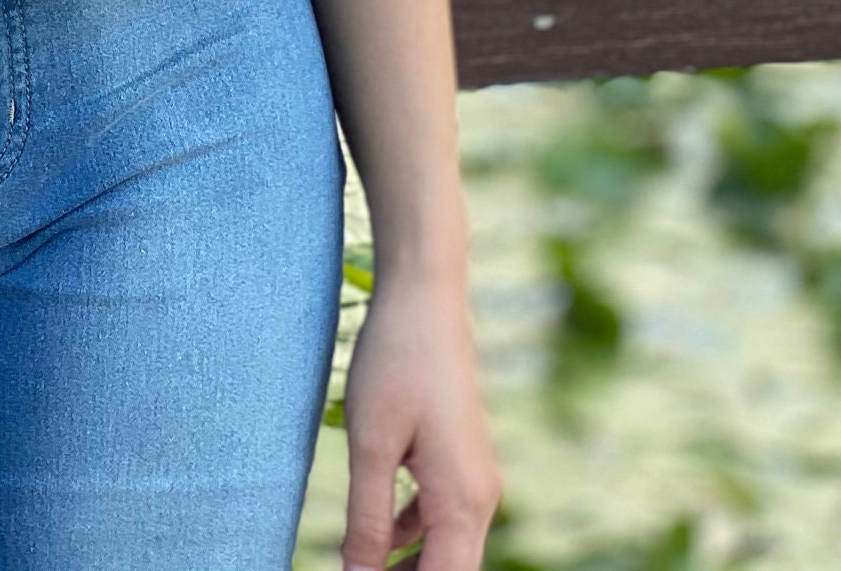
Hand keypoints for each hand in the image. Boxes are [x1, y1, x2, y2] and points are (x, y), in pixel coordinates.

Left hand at [341, 270, 500, 570]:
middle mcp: (480, 497)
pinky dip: (410, 535)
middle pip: (449, 570)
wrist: (425, 297)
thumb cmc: (396, 363)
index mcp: (464, 502)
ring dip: (407, 566)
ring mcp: (473, 478)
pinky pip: (439, 517)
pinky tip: (377, 536)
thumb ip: (367, 521)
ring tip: (360, 568)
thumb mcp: (371, 446)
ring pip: (444, 547)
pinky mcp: (459, 460)